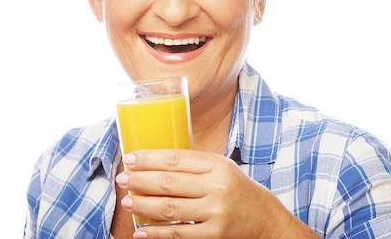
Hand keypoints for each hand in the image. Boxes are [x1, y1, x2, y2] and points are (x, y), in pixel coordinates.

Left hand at [116, 149, 317, 238]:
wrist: (268, 220)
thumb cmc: (238, 190)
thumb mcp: (222, 169)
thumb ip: (193, 165)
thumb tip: (152, 163)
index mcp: (218, 165)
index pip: (176, 159)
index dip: (150, 158)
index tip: (130, 158)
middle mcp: (217, 187)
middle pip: (170, 182)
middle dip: (141, 180)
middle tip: (122, 178)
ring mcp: (216, 213)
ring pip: (170, 208)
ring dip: (144, 205)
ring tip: (128, 201)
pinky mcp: (214, 235)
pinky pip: (178, 234)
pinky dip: (156, 233)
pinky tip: (140, 231)